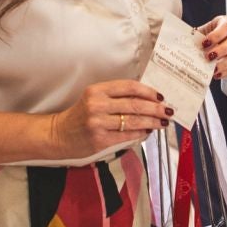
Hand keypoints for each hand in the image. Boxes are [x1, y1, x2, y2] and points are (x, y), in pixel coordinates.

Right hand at [47, 80, 171, 159]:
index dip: (148, 91)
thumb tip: (147, 100)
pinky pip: (127, 135)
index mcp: (96, 90)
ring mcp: (98, 123)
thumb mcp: (94, 99)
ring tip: (162, 122)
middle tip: (168, 111)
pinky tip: (148, 131)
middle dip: (155, 108)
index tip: (160, 96)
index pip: (129, 87)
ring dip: (152, 121)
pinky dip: (141, 133)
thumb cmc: (80, 116)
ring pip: (134, 121)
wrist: (59, 135)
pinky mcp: (100, 140)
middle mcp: (96, 105)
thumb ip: (116, 97)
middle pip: (135, 104)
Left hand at [196, 15, 226, 79]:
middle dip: (221, 50)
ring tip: (212, 69)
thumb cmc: (203, 36)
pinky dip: (225, 72)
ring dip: (223, 64)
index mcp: (226, 23)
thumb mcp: (199, 32)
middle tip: (207, 57)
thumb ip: (193, 36)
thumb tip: (181, 44)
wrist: (208, 43)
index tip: (204, 43)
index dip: (217, 35)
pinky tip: (216, 74)